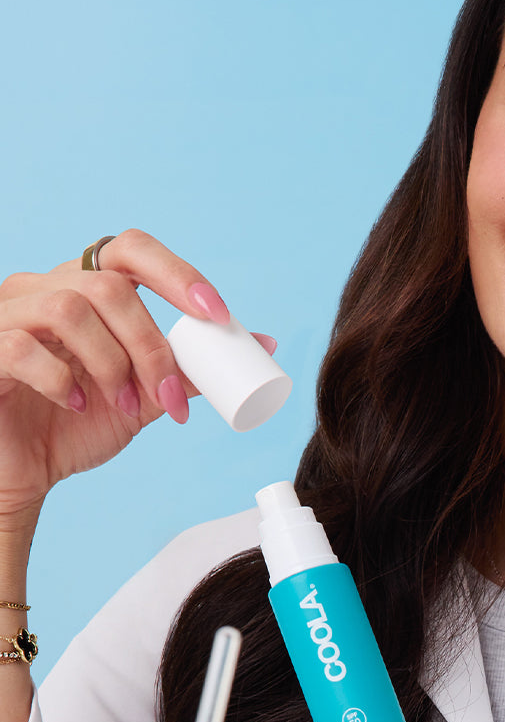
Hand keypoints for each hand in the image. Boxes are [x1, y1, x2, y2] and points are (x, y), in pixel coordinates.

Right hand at [0, 229, 270, 542]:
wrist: (22, 472)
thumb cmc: (77, 424)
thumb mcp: (145, 396)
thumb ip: (192, 368)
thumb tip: (262, 344)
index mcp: (88, 285)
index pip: (133, 249)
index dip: (178, 273)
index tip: (217, 314)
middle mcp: (45, 286)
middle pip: (110, 287)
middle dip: (151, 345)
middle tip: (170, 395)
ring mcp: (8, 313)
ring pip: (69, 309)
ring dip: (111, 364)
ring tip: (123, 405)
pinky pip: (20, 346)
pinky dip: (60, 378)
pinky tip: (78, 406)